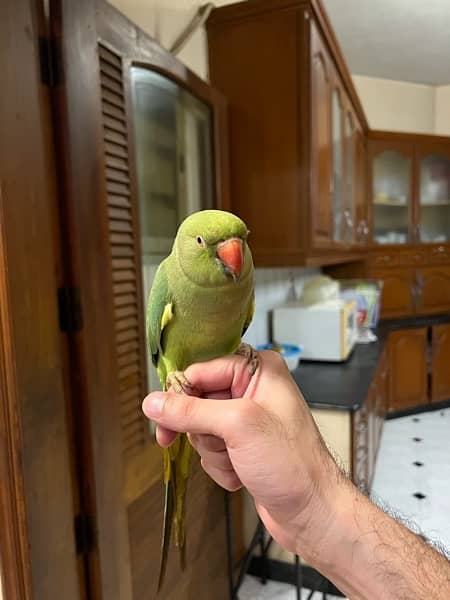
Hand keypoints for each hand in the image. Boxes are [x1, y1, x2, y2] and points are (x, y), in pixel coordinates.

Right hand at [142, 351, 340, 556]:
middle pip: (197, 401)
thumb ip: (191, 411)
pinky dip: (220, 465)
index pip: (202, 371)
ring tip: (239, 462)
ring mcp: (247, 419)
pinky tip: (242, 474)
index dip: (182, 396)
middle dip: (203, 431)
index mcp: (258, 370)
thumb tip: (152, 402)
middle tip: (221, 446)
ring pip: (201, 428)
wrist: (313, 513)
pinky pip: (211, 448)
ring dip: (214, 452)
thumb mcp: (237, 427)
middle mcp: (253, 389)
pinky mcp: (243, 445)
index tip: (164, 422)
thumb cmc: (290, 463)